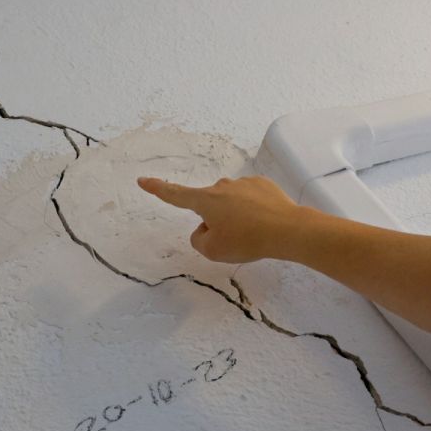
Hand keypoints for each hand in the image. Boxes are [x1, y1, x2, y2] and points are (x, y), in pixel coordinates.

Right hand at [136, 174, 308, 264]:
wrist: (287, 229)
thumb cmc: (247, 240)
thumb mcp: (213, 251)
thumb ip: (199, 240)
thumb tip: (205, 229)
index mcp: (205, 200)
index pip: (174, 195)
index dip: (157, 189)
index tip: (143, 180)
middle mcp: (222, 187)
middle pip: (209, 208)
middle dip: (216, 223)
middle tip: (234, 240)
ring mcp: (244, 183)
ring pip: (231, 204)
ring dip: (236, 217)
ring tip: (253, 233)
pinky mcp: (263, 185)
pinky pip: (250, 200)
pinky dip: (254, 212)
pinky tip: (265, 222)